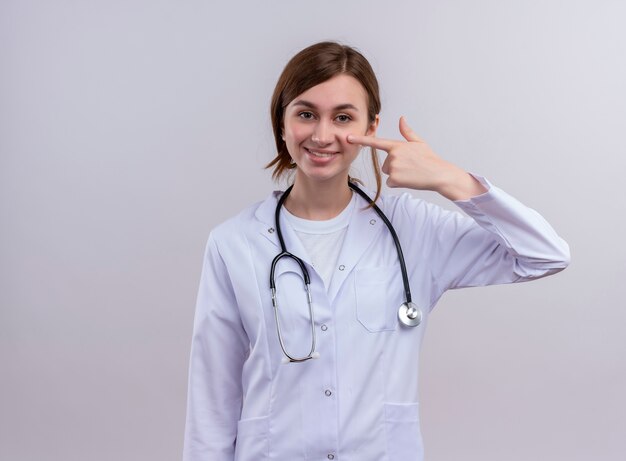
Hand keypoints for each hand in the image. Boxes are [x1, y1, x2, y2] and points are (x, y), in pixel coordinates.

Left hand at [347, 116, 486, 199]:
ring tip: (411, 172)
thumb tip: (401, 119)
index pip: (376, 142)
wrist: (439, 174)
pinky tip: (409, 179)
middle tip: (410, 167)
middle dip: (395, 166)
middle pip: (385, 164)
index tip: (348, 138)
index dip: (361, 140)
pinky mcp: (395, 179)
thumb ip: (407, 132)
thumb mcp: (419, 143)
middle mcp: (393, 155)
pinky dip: (398, 183)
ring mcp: (393, 167)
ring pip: (388, 173)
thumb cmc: (430, 159)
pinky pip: (391, 182)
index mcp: (397, 145)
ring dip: (397, 175)